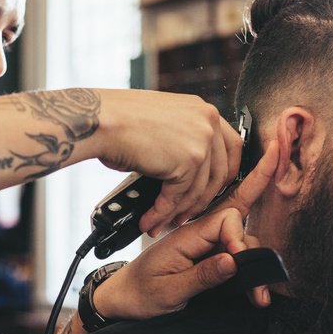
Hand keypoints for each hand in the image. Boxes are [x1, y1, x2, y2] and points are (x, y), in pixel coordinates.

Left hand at [92, 140, 279, 319]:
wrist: (121, 300)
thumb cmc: (138, 294)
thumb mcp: (169, 291)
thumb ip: (202, 276)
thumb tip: (234, 261)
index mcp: (185, 237)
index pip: (226, 220)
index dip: (239, 240)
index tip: (240, 266)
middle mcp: (197, 238)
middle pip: (239, 229)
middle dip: (254, 253)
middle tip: (261, 289)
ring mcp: (202, 248)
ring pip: (240, 244)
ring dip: (254, 264)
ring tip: (259, 295)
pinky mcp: (205, 259)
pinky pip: (232, 256)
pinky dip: (246, 270)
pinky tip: (254, 287)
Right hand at [95, 90, 242, 235]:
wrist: (101, 120)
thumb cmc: (119, 119)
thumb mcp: (163, 121)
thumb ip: (182, 138)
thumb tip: (186, 168)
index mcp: (203, 110)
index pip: (231, 147)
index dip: (224, 174)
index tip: (213, 191)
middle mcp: (208, 122)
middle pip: (221, 172)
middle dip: (203, 200)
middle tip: (187, 214)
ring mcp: (201, 141)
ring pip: (199, 189)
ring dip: (180, 211)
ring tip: (164, 223)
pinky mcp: (188, 161)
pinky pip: (178, 197)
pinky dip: (163, 213)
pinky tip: (151, 219)